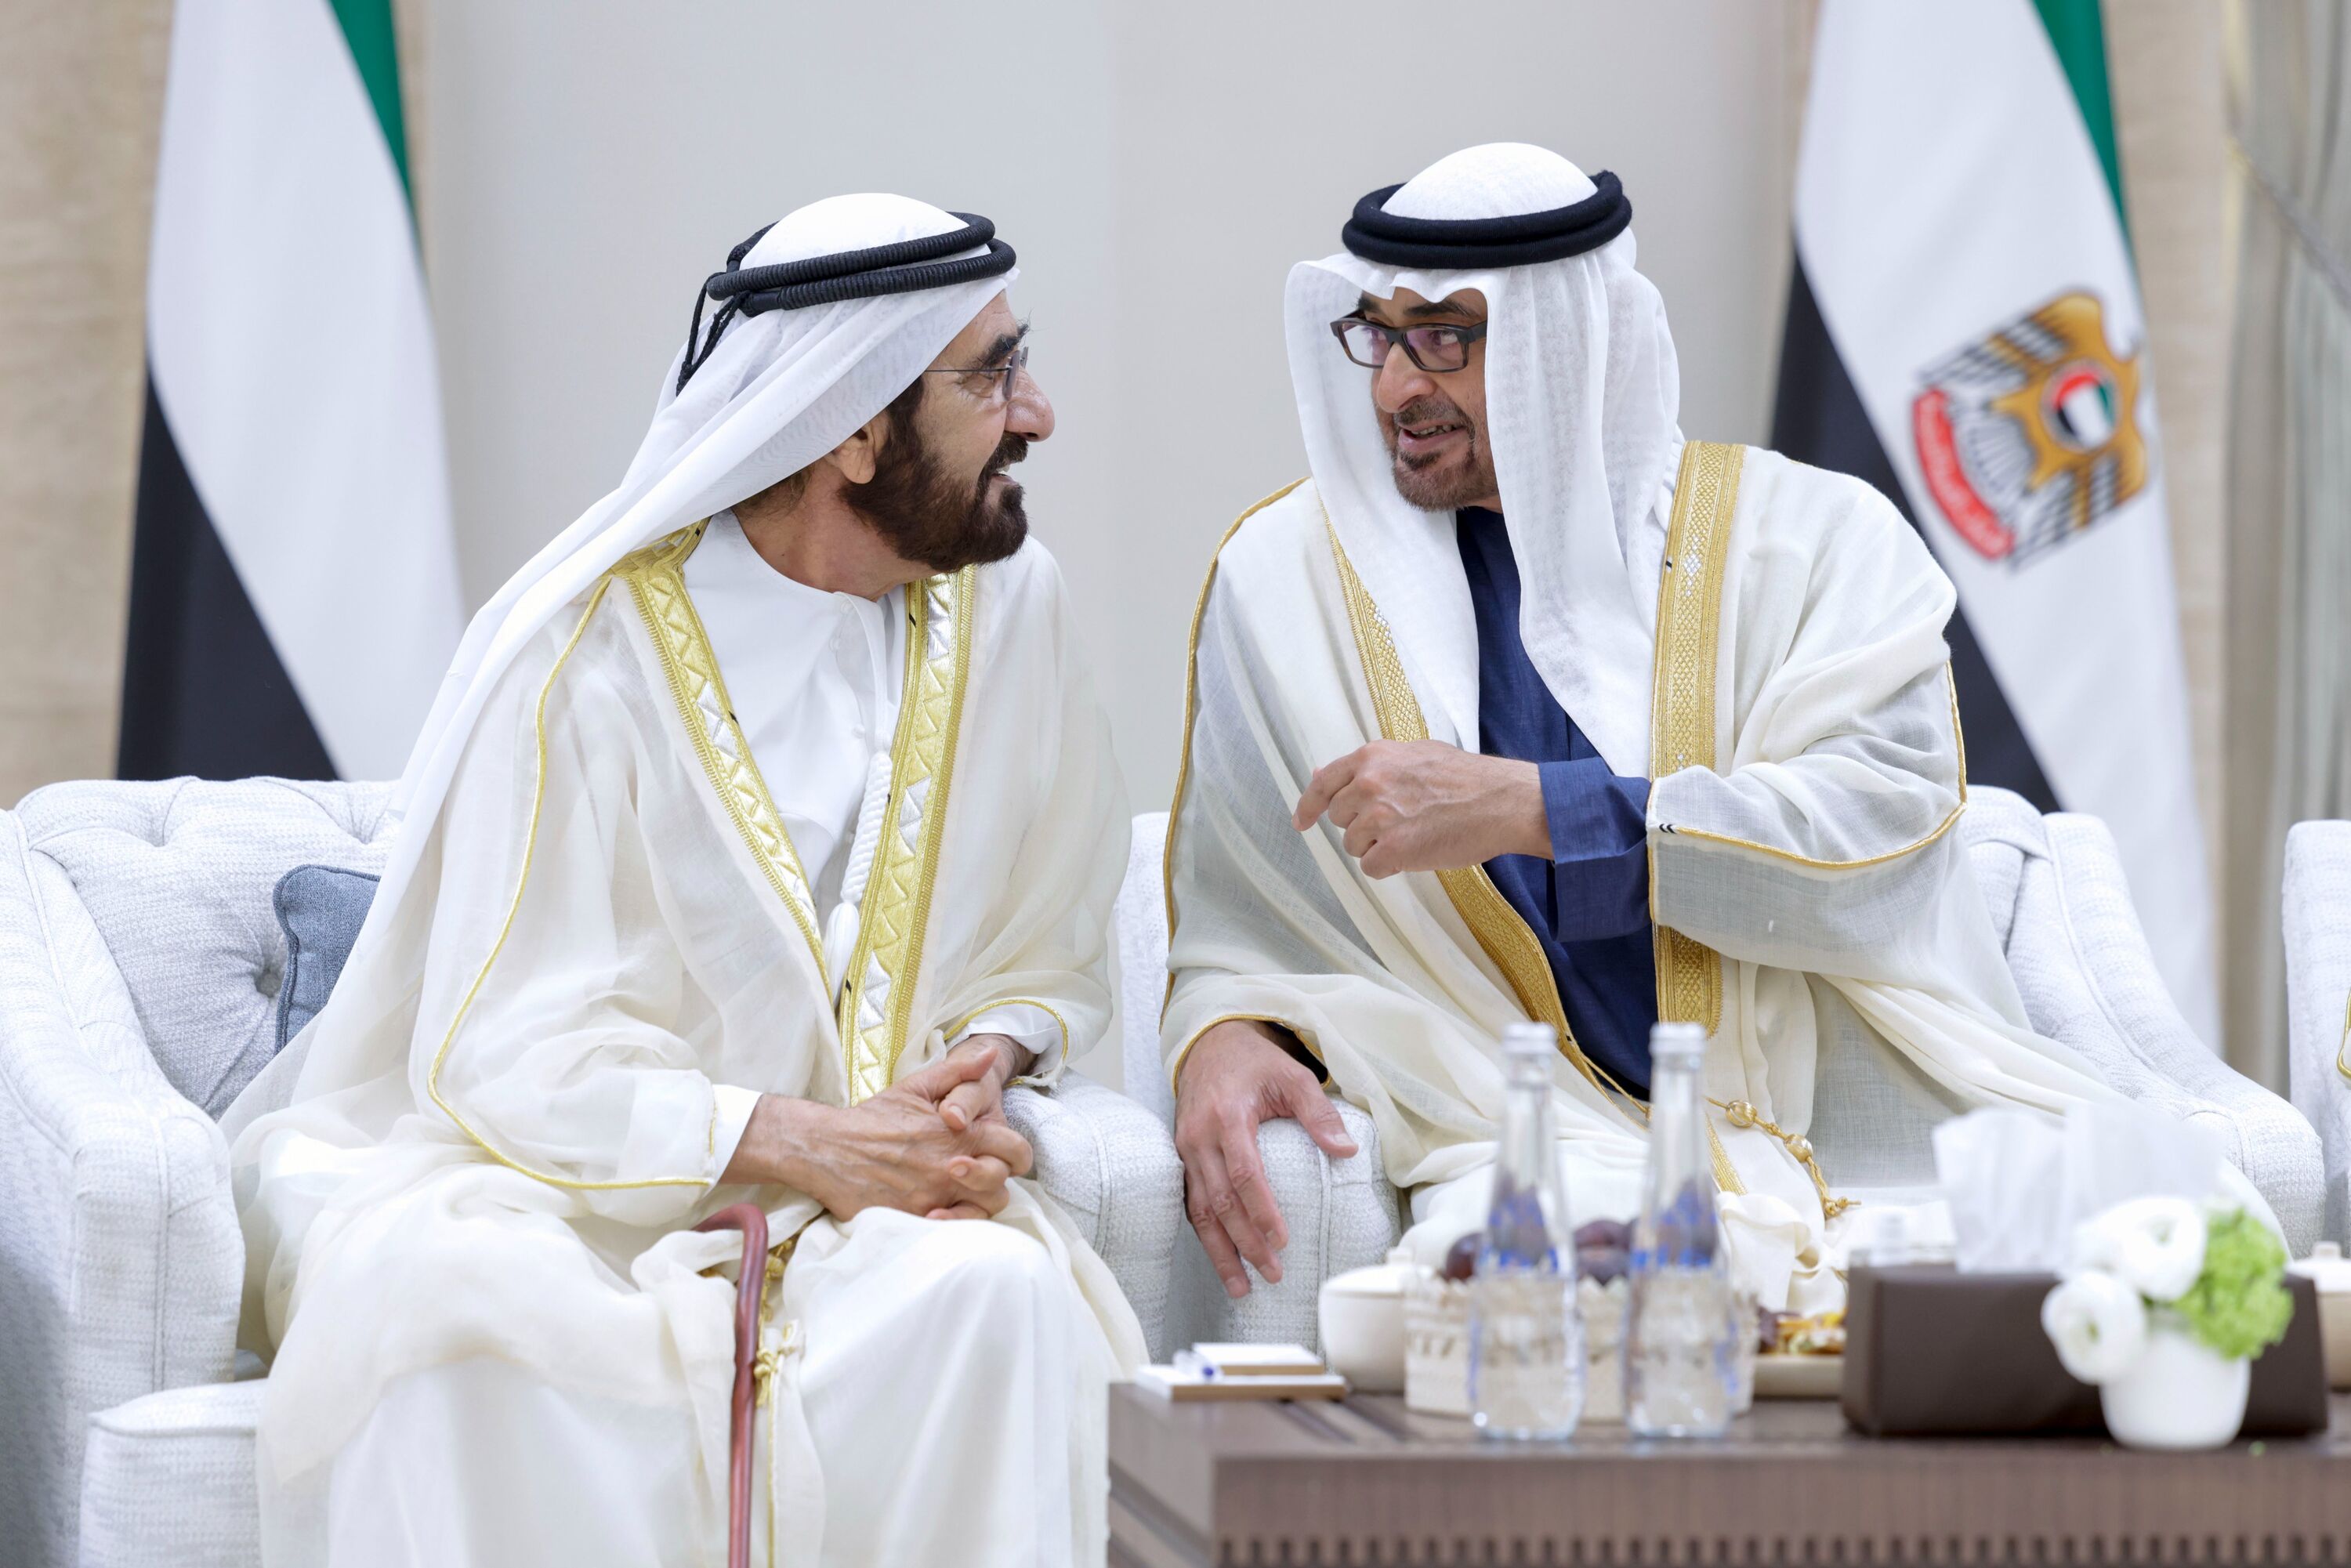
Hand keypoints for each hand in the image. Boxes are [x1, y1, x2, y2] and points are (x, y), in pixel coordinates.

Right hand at [733, 1053, 1034, 1221]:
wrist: (827, 1149)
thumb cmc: (874, 1117)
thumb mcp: (917, 1086)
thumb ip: (958, 1071)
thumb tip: (989, 1056)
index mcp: (959, 1133)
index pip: (1015, 1150)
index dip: (1015, 1153)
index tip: (1001, 1153)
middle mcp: (951, 1167)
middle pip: (1002, 1186)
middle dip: (995, 1180)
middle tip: (977, 1174)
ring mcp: (933, 1197)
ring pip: (981, 1213)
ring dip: (976, 1204)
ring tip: (959, 1193)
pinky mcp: (914, 1220)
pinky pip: (951, 1231)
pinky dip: (952, 1223)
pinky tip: (941, 1210)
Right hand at [1172, 1019, 1357, 1297]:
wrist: (1209, 1044)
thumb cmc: (1254, 1061)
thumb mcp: (1292, 1075)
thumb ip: (1318, 1112)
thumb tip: (1346, 1151)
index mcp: (1227, 1116)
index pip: (1243, 1174)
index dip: (1261, 1211)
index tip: (1281, 1241)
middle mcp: (1199, 1137)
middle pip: (1220, 1202)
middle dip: (1245, 1243)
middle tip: (1272, 1274)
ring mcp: (1186, 1150)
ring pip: (1199, 1211)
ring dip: (1219, 1251)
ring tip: (1240, 1287)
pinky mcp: (1182, 1158)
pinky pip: (1190, 1203)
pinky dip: (1205, 1234)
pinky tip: (1220, 1258)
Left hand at [1292, 739, 1547, 877]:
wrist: (1501, 801)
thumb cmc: (1464, 778)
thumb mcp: (1413, 754)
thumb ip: (1368, 765)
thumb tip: (1321, 773)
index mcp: (1372, 757)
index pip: (1322, 784)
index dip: (1308, 806)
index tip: (1302, 822)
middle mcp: (1369, 784)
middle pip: (1339, 818)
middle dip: (1361, 825)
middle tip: (1397, 821)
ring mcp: (1380, 817)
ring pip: (1354, 846)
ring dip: (1377, 846)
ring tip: (1414, 833)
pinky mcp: (1394, 849)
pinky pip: (1371, 868)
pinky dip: (1389, 866)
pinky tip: (1415, 852)